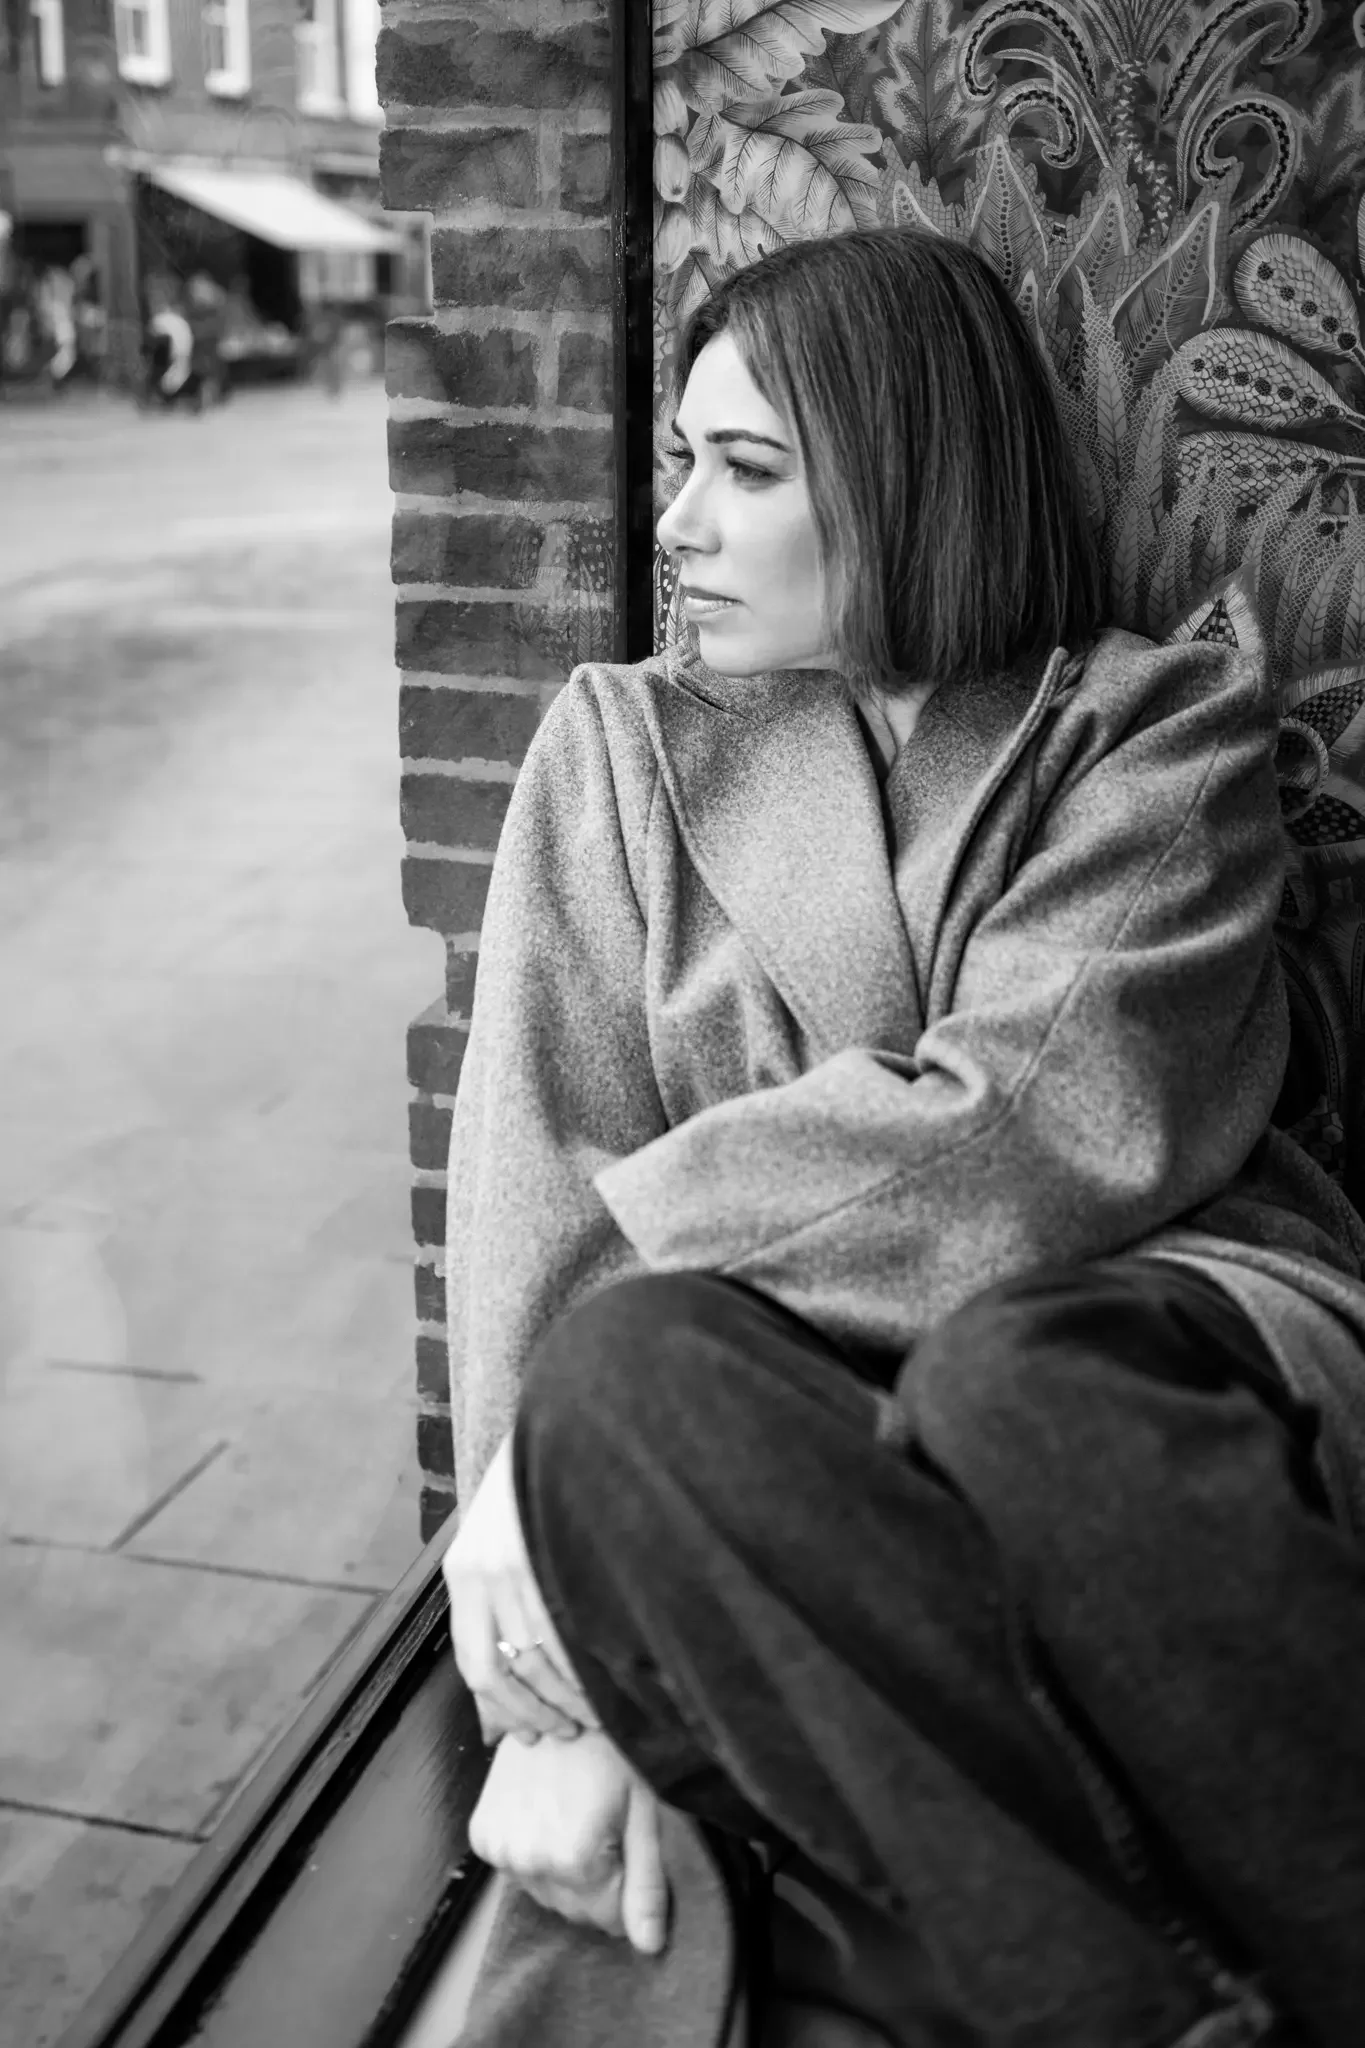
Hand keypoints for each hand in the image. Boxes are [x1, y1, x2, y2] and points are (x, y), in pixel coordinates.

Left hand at [444, 1430, 601, 1744]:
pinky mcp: (556, 1550)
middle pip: (505, 1669)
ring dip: (569, 1697)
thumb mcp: (498, 1545)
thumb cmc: (534, 1493)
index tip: (529, 1736)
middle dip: (538, 1713)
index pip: (474, 1666)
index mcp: (463, 1574)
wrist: (560, 1423)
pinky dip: (590, 1664)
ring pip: (542, 1655)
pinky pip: (573, 1626)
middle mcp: (484, 1571)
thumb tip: (505, 1698)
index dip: (504, 1710)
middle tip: (568, 1732)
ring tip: (595, 1714)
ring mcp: (520, 1560)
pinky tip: (609, 1677)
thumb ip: (496, 1610)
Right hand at [469, 1727, 669, 1955]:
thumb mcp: (645, 1813)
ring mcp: (499, 1848)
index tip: (628, 1847)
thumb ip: (647, 1885)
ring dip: (564, 1869)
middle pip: (574, 1910)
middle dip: (597, 1882)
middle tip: (605, 1827)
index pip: (608, 1921)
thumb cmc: (614, 1750)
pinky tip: (548, 1814)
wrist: (562, 1699)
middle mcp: (528, 1861)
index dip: (626, 1889)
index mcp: (573, 1859)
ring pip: (545, 1893)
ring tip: (576, 1815)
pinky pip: (517, 1870)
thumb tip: (650, 1947)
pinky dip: (534, 1852)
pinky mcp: (482, 1834)